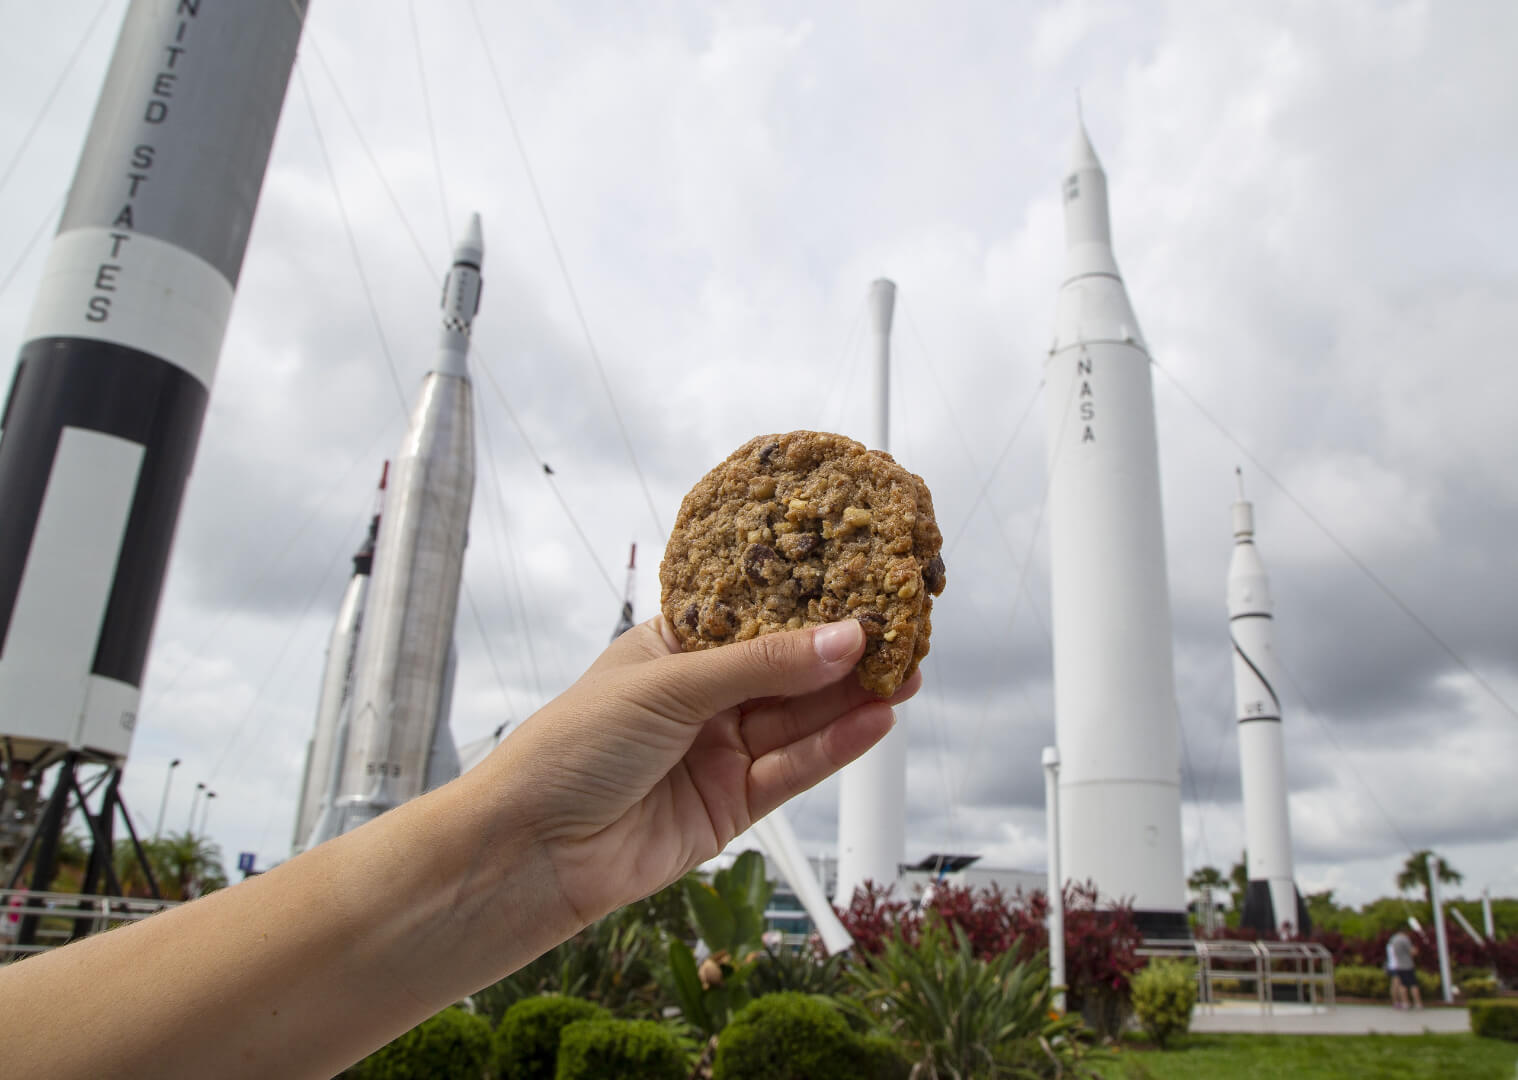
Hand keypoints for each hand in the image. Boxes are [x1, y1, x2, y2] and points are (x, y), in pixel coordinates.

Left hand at [485, 616, 919, 924]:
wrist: (533, 851)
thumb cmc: (573, 747)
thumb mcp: (670, 686)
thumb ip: (762, 666)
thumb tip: (844, 639)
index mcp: (673, 648)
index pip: (753, 617)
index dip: (807, 605)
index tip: (862, 587)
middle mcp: (700, 697)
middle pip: (785, 670)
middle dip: (842, 654)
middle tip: (903, 632)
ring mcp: (717, 751)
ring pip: (797, 720)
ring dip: (850, 699)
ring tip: (906, 673)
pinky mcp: (733, 805)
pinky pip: (793, 770)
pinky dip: (834, 747)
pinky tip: (875, 721)